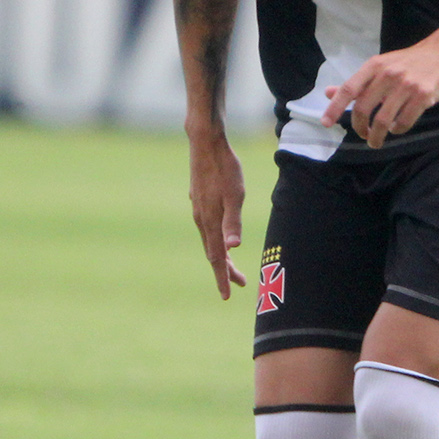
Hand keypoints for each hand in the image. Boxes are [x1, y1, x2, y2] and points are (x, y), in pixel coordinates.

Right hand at [187, 129, 248, 298]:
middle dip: (225, 270)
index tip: (228, 295)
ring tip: (232, 265)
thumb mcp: (235, 194)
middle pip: (212, 252)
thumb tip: (233, 247)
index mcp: (209, 220)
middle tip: (240, 283)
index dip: (222, 277)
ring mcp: (198, 209)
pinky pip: (207, 228)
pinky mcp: (199, 200)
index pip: (216, 257)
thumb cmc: (224, 167)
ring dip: (220, 255)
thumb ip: (233, 221)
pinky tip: (220, 236)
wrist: (205, 143)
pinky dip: (215, 240)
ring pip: (209, 240)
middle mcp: (201, 218)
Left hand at [320, 39, 438, 148]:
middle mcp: (388, 75)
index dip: (334, 108)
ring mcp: (406, 85)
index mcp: (374, 66)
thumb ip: (357, 83)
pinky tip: (396, 128)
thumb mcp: (380, 66)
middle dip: (359, 128)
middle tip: (363, 135)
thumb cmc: (408, 62)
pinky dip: (397, 130)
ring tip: (376, 141)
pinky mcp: (423, 96)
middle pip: (363, 109)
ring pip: (382, 121)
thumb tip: (328, 93)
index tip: (325, 123)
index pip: (348, 89)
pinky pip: (404, 122)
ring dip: (377, 136)